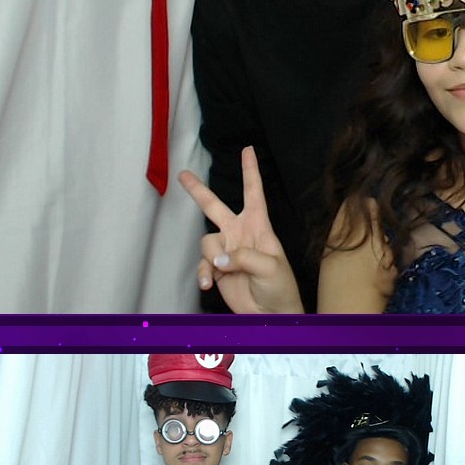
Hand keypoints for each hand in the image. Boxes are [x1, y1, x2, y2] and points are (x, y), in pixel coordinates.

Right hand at [178, 147, 305, 313]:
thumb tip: (219, 258)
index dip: (251, 171)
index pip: (254, 193)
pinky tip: (209, 285)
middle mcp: (240, 234)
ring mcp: (227, 251)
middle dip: (198, 191)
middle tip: (184, 174)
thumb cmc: (281, 288)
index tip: (248, 150)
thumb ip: (244, 257)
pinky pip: (202, 264)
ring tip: (221, 273)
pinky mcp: (217, 269)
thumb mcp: (270, 267)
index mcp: (259, 227)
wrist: (271, 315)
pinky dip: (203, 274)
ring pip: (205, 242)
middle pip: (215, 206)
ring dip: (210, 258)